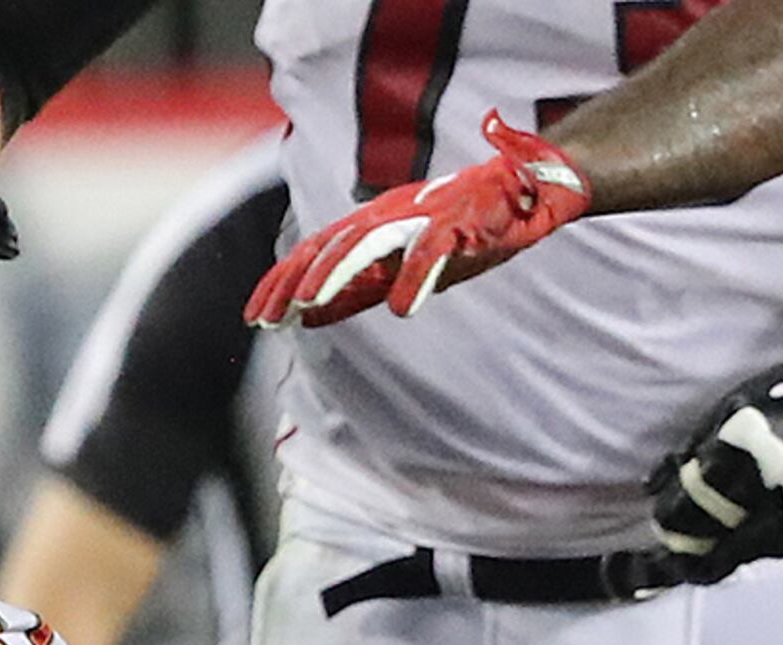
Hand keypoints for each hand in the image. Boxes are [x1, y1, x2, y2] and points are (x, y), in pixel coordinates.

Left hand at [247, 116, 585, 327]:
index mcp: (372, 223)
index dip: (282, 281)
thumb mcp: (400, 264)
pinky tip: (403, 309)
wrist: (527, 188)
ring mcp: (422, 216)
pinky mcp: (460, 224)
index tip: (255, 316)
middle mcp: (388, 215)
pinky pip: (433, 252)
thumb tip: (308, 315)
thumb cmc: (462, 228)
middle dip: (295, 281)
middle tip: (268, 317)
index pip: (314, 252)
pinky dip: (417, 277)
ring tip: (308, 303)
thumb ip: (356, 288)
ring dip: (336, 272)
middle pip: (329, 246)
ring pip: (368, 243)